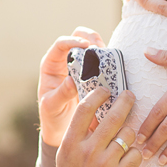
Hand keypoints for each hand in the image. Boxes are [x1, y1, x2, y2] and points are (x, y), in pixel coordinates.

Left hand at [37, 27, 103, 146]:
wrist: (61, 129)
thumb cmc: (52, 116)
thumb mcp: (52, 106)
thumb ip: (61, 94)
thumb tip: (72, 81)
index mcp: (51, 65)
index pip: (61, 44)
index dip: (73, 41)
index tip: (87, 46)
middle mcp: (65, 62)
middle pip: (78, 37)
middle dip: (90, 38)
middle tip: (101, 48)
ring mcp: (80, 67)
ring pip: (92, 46)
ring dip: (102, 47)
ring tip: (109, 56)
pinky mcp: (93, 74)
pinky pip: (102, 61)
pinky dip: (109, 60)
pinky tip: (115, 67)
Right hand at [55, 88, 141, 166]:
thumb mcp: (68, 152)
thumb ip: (80, 132)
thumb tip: (97, 108)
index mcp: (71, 142)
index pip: (85, 108)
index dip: (98, 94)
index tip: (106, 90)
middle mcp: (87, 150)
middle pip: (113, 117)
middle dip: (125, 101)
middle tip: (130, 95)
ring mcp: (104, 163)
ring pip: (127, 134)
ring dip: (129, 132)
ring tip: (126, 135)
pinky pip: (135, 154)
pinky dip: (134, 152)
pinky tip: (128, 155)